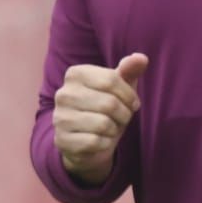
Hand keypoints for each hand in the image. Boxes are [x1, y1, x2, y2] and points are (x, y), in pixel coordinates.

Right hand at [53, 53, 147, 183]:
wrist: (87, 142)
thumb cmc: (106, 109)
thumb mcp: (120, 87)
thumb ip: (129, 70)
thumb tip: (142, 58)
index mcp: (75, 74)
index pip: (111, 80)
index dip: (129, 95)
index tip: (133, 103)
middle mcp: (63, 94)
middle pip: (109, 103)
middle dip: (124, 114)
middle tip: (122, 118)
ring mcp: (60, 118)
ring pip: (103, 124)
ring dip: (114, 130)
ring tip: (110, 128)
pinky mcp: (62, 140)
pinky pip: (95, 142)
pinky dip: (105, 144)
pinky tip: (100, 141)